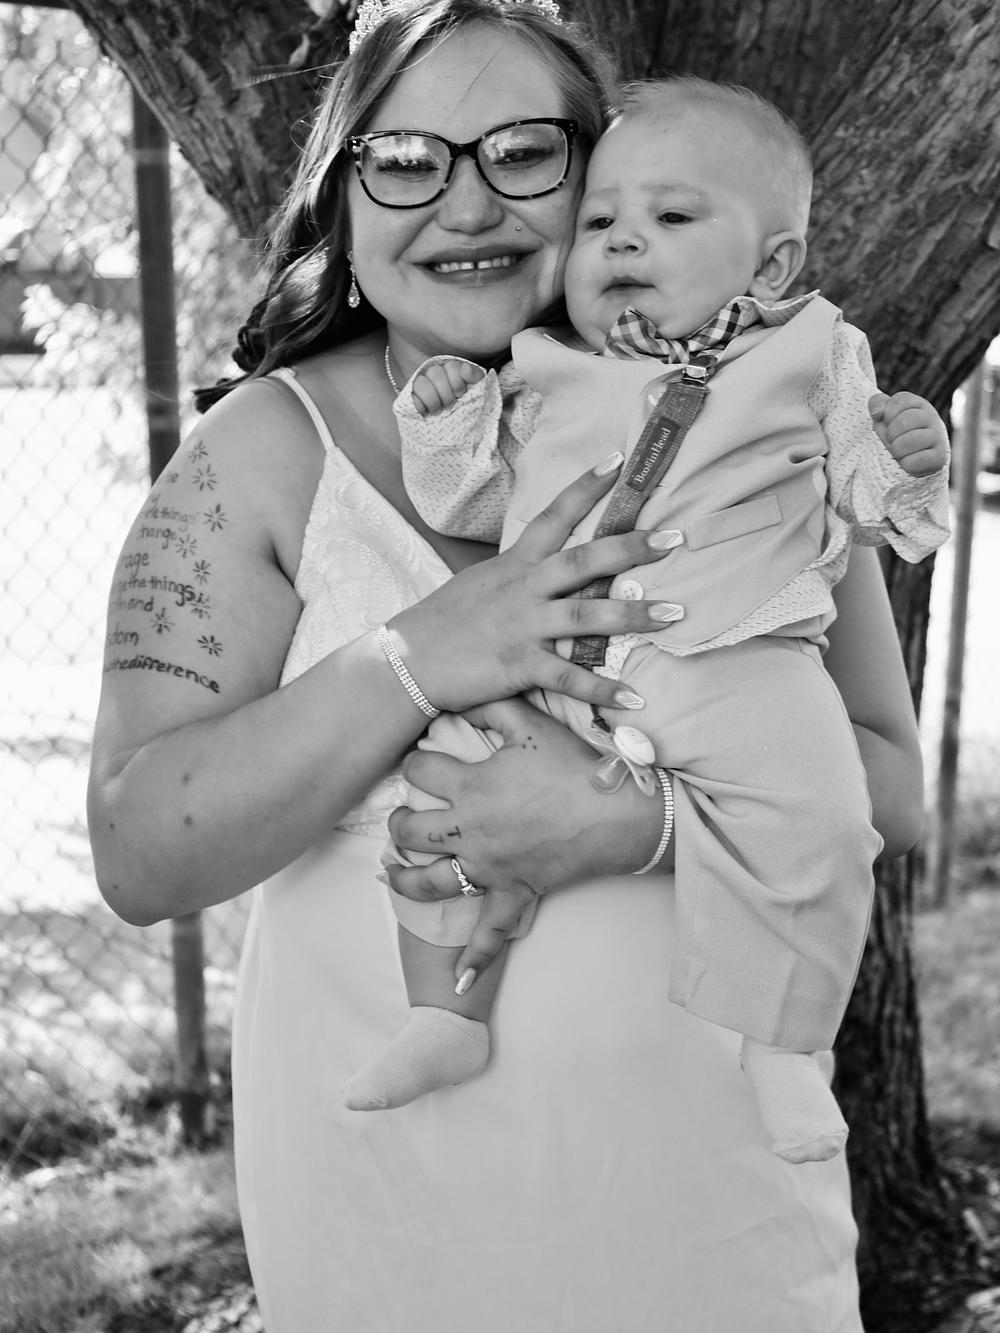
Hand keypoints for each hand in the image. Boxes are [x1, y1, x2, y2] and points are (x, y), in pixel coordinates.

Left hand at [384, 696, 669, 980]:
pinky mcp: (513, 893)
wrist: (618, 813)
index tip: (420, 761)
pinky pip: (491, 932)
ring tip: (393, 873)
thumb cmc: (575, 766)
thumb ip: (492, 708)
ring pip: (431, 881)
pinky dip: (474, 959)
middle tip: (400, 817)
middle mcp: (470, 830)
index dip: (415, 762)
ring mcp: (489, 867)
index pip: (420, 770)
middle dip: (398, 821)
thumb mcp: (532, 724)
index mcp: (471, 787)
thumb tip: (463, 698)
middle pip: (411, 829)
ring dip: (406, 878)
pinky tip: (456, 982)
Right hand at [392, 456, 683, 713]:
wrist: (407, 659)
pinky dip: (602, 688)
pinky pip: (569, 677)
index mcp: (516, 564)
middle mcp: (524, 589)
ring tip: (674, 613)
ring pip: (586, 617)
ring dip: (633, 616)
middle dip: (631, 548)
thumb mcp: (483, 583)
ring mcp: (523, 627)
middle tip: (674, 538)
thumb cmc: (445, 621)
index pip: (554, 516)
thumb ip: (521, 574)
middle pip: (584, 561)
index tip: (619, 460)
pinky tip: (635, 696)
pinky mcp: (519, 666)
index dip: (586, 488)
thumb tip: (551, 564)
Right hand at [412, 358, 484, 415]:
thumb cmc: (468, 408)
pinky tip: (427, 413)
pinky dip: (419, 406)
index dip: (457, 382)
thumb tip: (465, 368)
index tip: (460, 395)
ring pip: (421, 383)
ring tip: (439, 411)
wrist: (458, 430)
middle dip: (446, 394)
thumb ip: (474, 377)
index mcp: (451, 370)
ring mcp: (421, 386)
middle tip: (451, 406)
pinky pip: (411, 398)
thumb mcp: (477, 392)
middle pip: (435, 373)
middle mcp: (435, 374)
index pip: (451, 367)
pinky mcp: (411, 399)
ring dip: (432, 400)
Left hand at [869, 390, 949, 476]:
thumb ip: (877, 404)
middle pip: (904, 421)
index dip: (887, 414)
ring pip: (910, 441)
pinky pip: (916, 461)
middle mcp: (931, 417)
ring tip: (898, 451)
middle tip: (892, 440)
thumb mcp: (885, 416)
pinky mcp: (939, 457)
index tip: (888, 422)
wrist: (917, 458)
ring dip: (896, 450)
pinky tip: (907, 461)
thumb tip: (877, 412)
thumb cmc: (897, 433)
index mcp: (918, 404)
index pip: (899, 401)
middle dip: (890, 434)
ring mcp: (937, 437)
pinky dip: (906, 464)